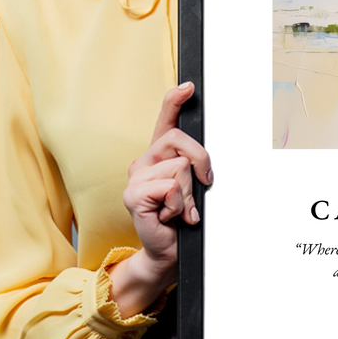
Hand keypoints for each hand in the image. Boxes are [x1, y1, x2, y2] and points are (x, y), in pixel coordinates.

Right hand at [108, 82, 212, 316]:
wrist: (168, 252)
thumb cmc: (182, 219)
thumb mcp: (193, 187)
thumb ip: (194, 167)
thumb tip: (204, 159)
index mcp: (159, 156)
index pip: (165, 120)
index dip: (175, 101)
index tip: (189, 86)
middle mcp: (144, 161)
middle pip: (180, 140)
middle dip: (201, 162)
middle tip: (202, 186)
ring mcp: (135, 178)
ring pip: (180, 167)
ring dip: (189, 194)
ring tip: (180, 209)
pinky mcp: (133, 195)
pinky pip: (170, 187)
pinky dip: (179, 205)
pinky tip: (170, 217)